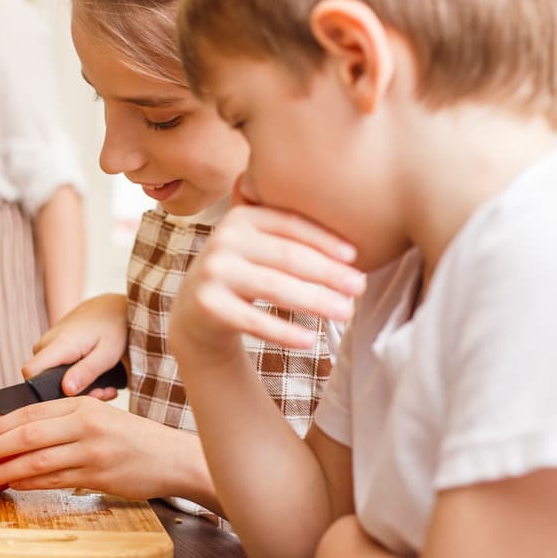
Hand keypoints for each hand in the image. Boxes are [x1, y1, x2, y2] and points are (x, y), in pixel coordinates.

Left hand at [0, 396, 195, 499]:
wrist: (172, 458)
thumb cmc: (136, 438)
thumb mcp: (104, 416)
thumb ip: (70, 419)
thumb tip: (26, 428)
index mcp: (85, 405)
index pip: (34, 410)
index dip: (4, 421)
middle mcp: (86, 425)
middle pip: (29, 434)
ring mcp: (91, 452)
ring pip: (38, 460)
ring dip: (8, 468)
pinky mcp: (96, 476)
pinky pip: (54, 480)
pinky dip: (30, 482)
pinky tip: (16, 484)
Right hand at [23, 293, 127, 398]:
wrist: (113, 307)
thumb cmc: (114, 328)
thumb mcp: (108, 353)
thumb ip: (87, 371)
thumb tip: (66, 389)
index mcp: (59, 344)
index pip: (30, 372)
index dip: (43, 391)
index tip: (71, 398)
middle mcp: (47, 343)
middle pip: (42, 378)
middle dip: (70, 394)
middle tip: (102, 393)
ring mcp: (49, 344)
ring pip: (51, 375)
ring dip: (77, 387)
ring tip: (105, 386)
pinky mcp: (55, 346)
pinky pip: (57, 367)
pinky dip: (76, 376)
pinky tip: (98, 377)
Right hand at [170, 205, 364, 357]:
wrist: (196, 312)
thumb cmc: (244, 276)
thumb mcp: (259, 248)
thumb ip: (289, 236)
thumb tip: (354, 248)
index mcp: (242, 217)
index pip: (290, 224)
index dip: (325, 239)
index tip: (355, 256)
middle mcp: (223, 239)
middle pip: (287, 256)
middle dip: (328, 272)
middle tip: (360, 287)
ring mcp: (213, 272)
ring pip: (273, 286)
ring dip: (315, 300)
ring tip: (346, 312)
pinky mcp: (207, 305)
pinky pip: (254, 320)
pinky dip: (284, 331)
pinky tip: (311, 340)